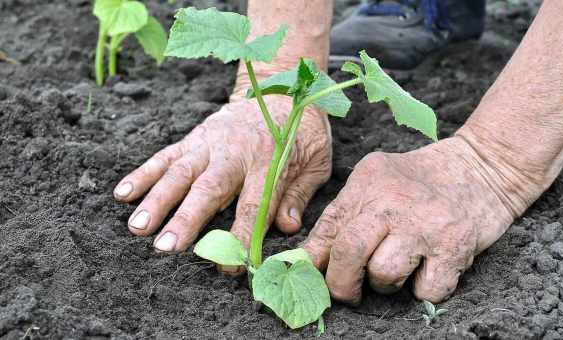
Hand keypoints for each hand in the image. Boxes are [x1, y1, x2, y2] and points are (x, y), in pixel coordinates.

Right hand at [113, 96, 331, 252]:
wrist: (280, 88)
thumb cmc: (301, 131)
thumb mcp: (316, 161)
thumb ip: (299, 194)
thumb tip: (288, 228)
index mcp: (270, 160)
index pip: (254, 205)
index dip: (242, 236)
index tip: (230, 266)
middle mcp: (235, 151)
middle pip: (209, 189)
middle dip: (186, 219)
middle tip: (165, 247)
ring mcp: (210, 142)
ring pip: (180, 172)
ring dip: (157, 200)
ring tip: (137, 228)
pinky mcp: (194, 137)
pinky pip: (165, 156)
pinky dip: (143, 173)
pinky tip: (123, 194)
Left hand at [302, 137, 516, 303]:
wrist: (481, 168)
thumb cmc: (420, 181)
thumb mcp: (376, 183)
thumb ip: (343, 216)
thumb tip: (308, 260)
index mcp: (368, 183)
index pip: (328, 227)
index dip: (314, 261)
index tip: (314, 277)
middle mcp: (394, 201)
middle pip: (350, 252)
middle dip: (342, 283)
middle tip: (348, 291)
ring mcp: (426, 225)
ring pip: (384, 275)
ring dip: (386, 284)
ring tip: (398, 267)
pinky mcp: (455, 247)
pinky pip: (425, 291)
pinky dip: (424, 290)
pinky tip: (429, 269)